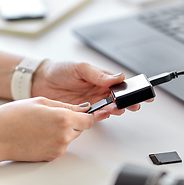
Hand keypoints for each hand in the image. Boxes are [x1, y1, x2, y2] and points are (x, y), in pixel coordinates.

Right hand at [0, 97, 93, 161]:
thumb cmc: (12, 117)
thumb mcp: (40, 102)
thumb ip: (66, 106)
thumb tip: (83, 108)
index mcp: (63, 119)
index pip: (89, 120)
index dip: (86, 115)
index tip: (81, 112)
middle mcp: (64, 136)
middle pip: (81, 128)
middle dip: (73, 121)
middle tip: (53, 116)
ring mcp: (58, 148)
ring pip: (71, 137)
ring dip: (64, 131)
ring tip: (43, 125)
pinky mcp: (51, 157)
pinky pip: (61, 146)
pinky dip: (55, 140)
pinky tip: (39, 135)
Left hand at [31, 61, 147, 120]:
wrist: (40, 82)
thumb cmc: (60, 71)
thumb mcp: (80, 68)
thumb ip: (99, 75)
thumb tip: (117, 77)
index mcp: (102, 79)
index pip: (121, 85)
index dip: (133, 90)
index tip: (143, 93)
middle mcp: (99, 91)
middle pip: (119, 99)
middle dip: (128, 103)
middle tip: (134, 105)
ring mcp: (92, 102)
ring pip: (110, 108)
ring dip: (115, 109)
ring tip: (117, 108)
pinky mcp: (83, 112)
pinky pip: (96, 116)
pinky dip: (101, 116)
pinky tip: (103, 113)